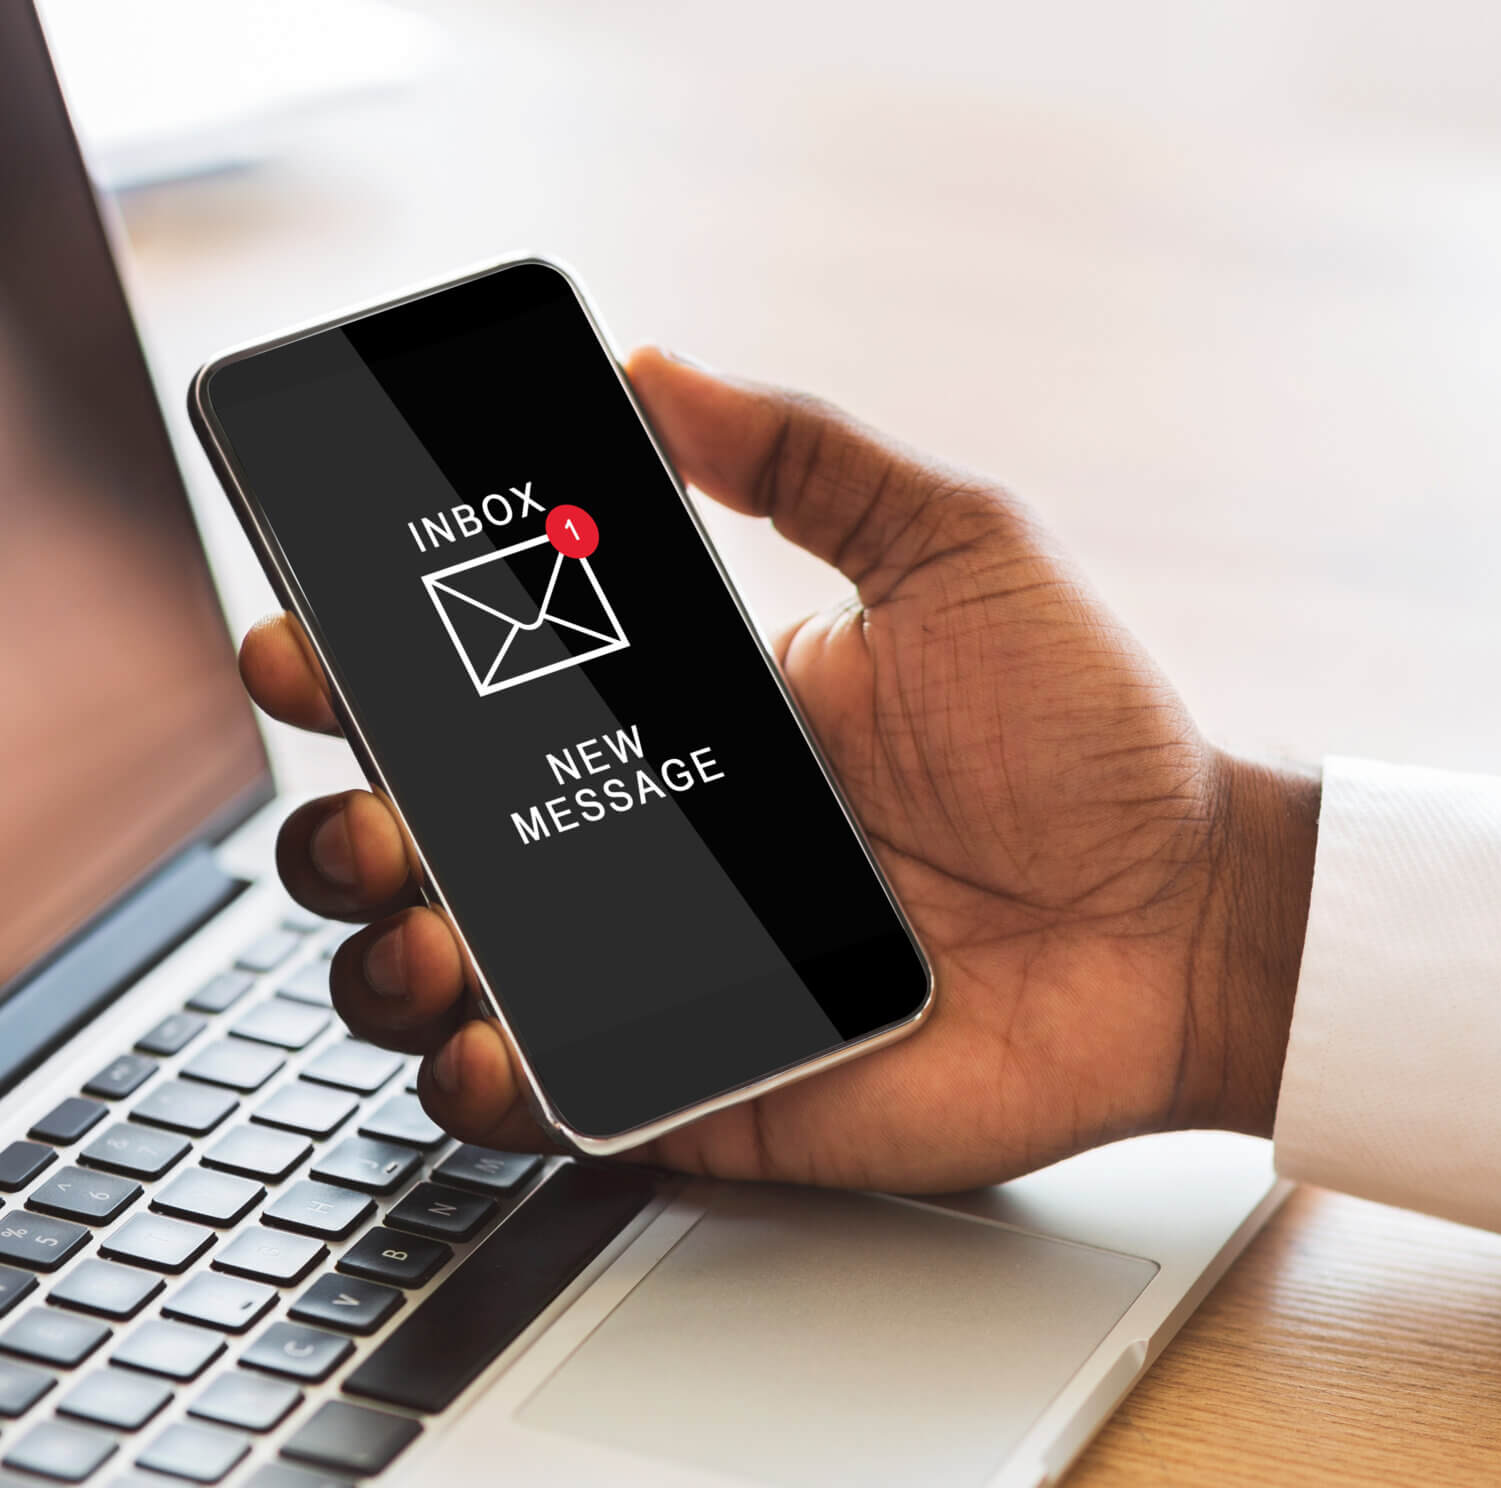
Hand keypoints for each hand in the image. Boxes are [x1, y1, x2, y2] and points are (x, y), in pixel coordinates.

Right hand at [240, 349, 1317, 1190]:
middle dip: (348, 830)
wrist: (1188, 918)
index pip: (484, 696)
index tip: (312, 641)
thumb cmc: (1091, 741)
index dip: (369, 671)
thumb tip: (657, 366)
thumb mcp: (957, 556)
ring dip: (392, 960)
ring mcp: (674, 976)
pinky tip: (485, 1054)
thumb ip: (810, 461)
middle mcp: (655, 850)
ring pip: (460, 983)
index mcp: (688, 722)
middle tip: (378, 814)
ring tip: (431, 930)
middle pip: (432, 848)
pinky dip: (488, 1095)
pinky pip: (561, 1108)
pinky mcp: (715, 1091)